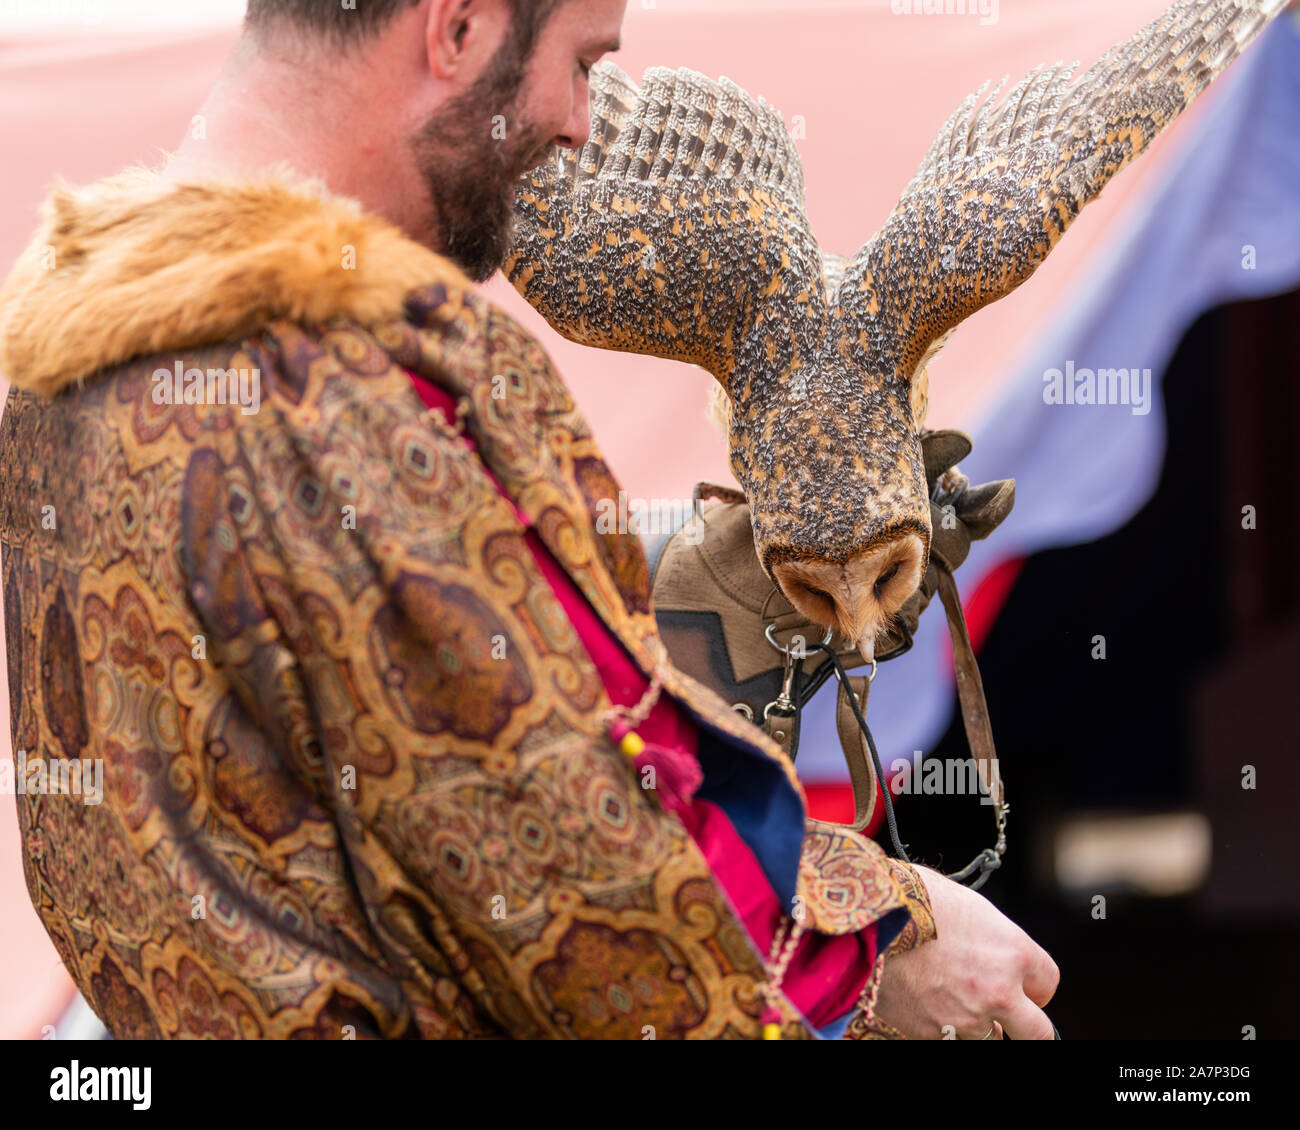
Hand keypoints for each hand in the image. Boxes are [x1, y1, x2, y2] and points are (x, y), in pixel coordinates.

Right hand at [874, 865, 1058, 1039]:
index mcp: (1013, 953)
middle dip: (1026, 1025)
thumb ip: (991, 935)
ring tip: (950, 997)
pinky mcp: (930, 1034)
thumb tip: (992, 946)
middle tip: (1007, 1013)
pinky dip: (940, 1026)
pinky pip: (947, 1038)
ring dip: (977, 1023)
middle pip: (1039, 1033)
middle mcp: (998, 992)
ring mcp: (965, 1019)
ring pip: (988, 1038)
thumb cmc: (912, 898)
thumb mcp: (966, 906)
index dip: (1034, 984)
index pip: (1048, 983)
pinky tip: (922, 1000)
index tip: (1021, 982)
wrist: (863, 919)